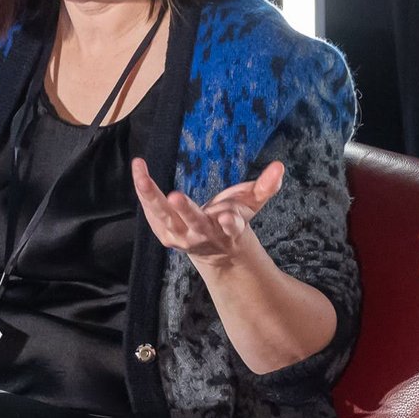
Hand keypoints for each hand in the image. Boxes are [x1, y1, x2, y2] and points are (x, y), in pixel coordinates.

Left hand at [133, 158, 283, 274]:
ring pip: (165, 218)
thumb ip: (266, 186)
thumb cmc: (232, 219)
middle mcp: (204, 234)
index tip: (228, 217)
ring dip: (152, 197)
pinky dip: (144, 194)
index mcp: (228, 229)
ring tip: (142, 175)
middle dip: (186, 210)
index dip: (230, 223)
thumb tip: (279, 167)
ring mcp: (182, 237)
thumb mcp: (251, 203)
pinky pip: (152, 215)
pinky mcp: (165, 234)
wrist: (215, 250)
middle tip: (175, 196)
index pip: (232, 227)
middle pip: (194, 222)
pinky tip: (139, 173)